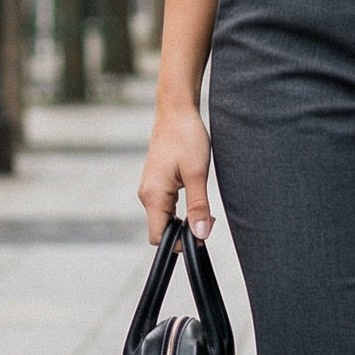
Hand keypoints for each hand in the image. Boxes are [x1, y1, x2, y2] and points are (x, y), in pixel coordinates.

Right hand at [138, 102, 214, 243]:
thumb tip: (200, 234)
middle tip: (208, 216)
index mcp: (153, 195)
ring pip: (164, 218)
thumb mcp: (197, 173)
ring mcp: (149, 189)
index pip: (159, 237)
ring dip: (183, 218)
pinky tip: (195, 193)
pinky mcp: (155, 183)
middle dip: (184, 230)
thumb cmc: (186, 137)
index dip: (179, 242)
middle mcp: (146, 194)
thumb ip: (198, 206)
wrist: (176, 111)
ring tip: (203, 203)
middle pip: (161, 230)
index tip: (201, 232)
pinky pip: (165, 206)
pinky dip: (180, 208)